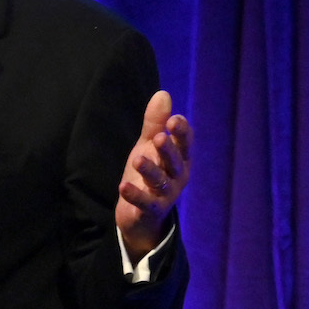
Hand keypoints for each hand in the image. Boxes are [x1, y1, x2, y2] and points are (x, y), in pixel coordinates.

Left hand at [116, 90, 192, 259]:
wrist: (140, 214)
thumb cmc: (149, 173)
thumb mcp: (149, 146)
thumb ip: (155, 123)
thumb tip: (163, 94)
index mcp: (180, 159)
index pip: (185, 144)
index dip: (181, 132)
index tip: (174, 120)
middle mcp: (177, 177)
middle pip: (175, 162)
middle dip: (169, 150)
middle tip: (160, 138)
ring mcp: (165, 195)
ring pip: (160, 181)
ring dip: (150, 170)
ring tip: (137, 159)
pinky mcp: (150, 210)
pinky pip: (145, 202)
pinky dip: (135, 195)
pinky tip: (123, 186)